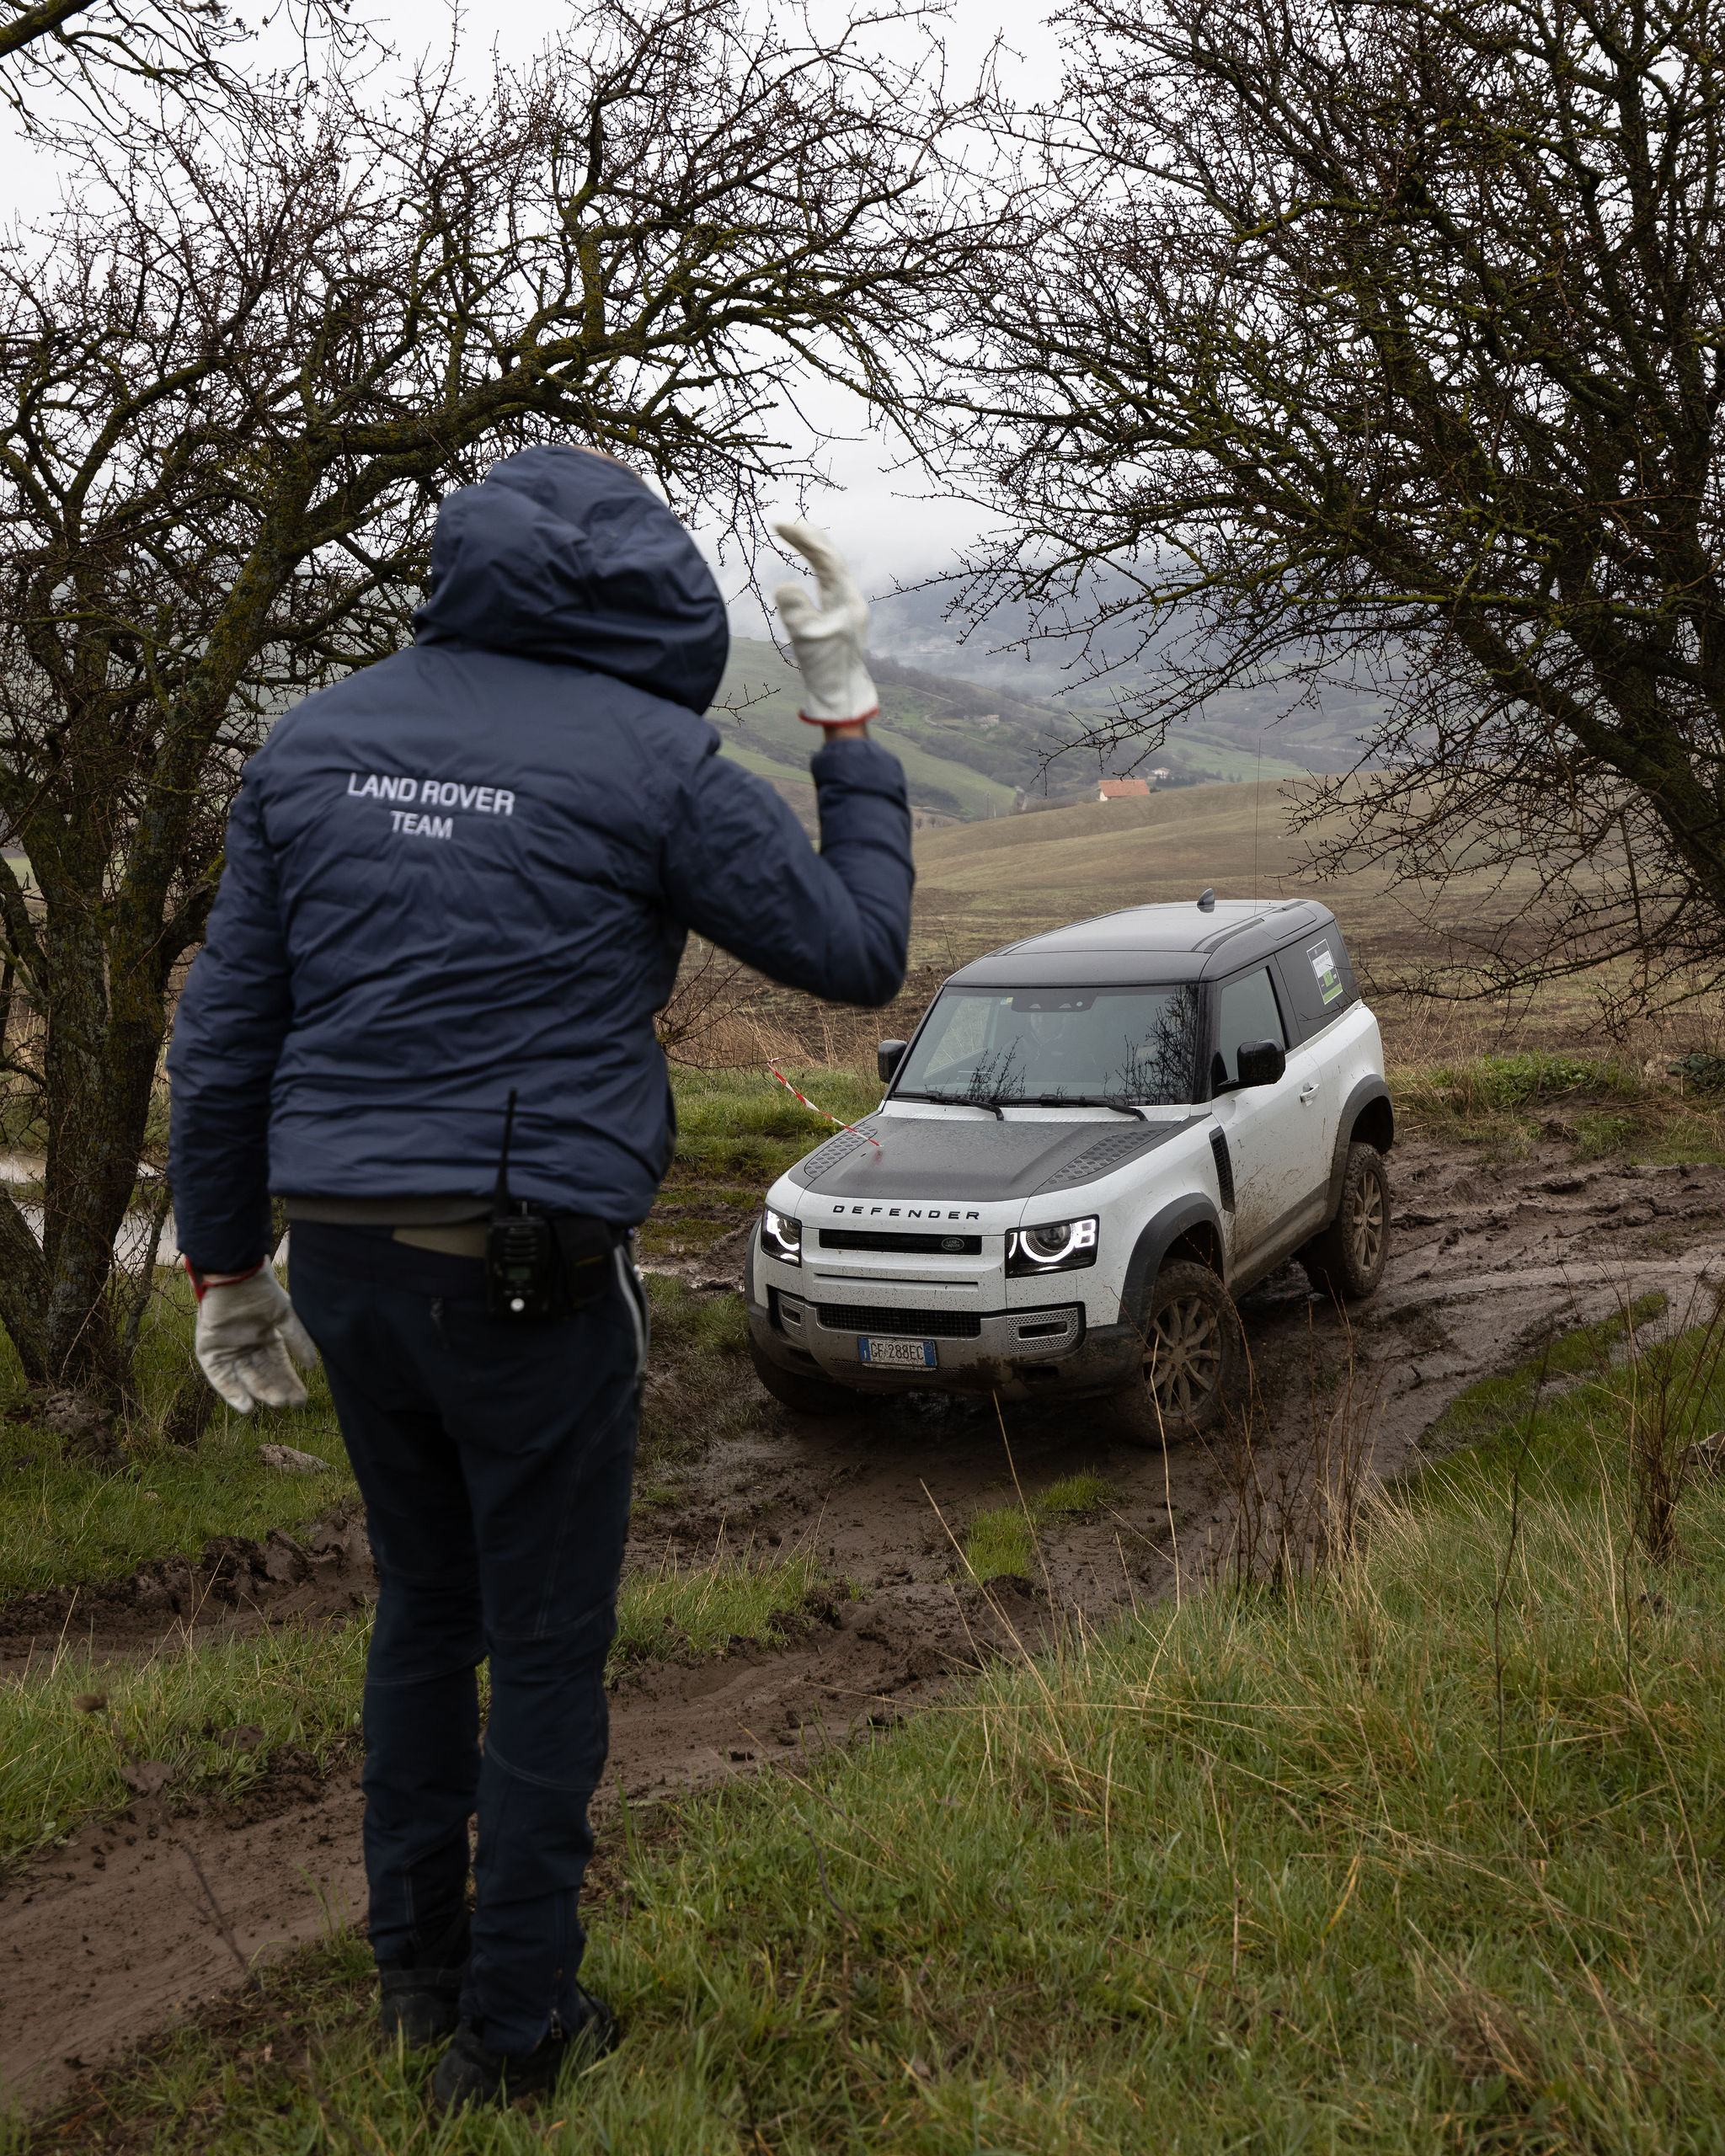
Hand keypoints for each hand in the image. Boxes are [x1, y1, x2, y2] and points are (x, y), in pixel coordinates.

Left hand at [193, 1266, 318, 1411]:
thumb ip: (297, 1340)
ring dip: (259, 1392)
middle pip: (262, 1376)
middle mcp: (246, 1347)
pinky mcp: (209, 1351)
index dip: (289, 1384)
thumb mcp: (284, 1316)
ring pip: (244, 1378)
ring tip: (276, 1403)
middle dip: (276, 1390)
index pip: (278, 1367)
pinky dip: (232, 1391)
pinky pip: (220, 1377)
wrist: (233, 1275)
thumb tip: (313, 1366)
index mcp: (265, 1338)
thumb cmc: (260, 1291)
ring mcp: (228, 1350)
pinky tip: (247, 1405)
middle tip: (290, 1403)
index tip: (301, 1401)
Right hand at [771, 517, 878, 730]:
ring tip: (795, 533)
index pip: (826, 559)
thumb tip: (785, 586)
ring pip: (833, 567)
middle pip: (832, 558)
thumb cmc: (824, 669)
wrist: (843, 693)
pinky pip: (831, 579)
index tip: (779, 525)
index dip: (804, 539)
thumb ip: (796, 612)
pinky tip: (809, 561)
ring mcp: (849, 605)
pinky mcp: (843, 613)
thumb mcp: (806, 641)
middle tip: (784, 524)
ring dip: (814, 548)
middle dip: (808, 537)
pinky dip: (817, 564)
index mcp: (846, 601)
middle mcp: (851, 599)